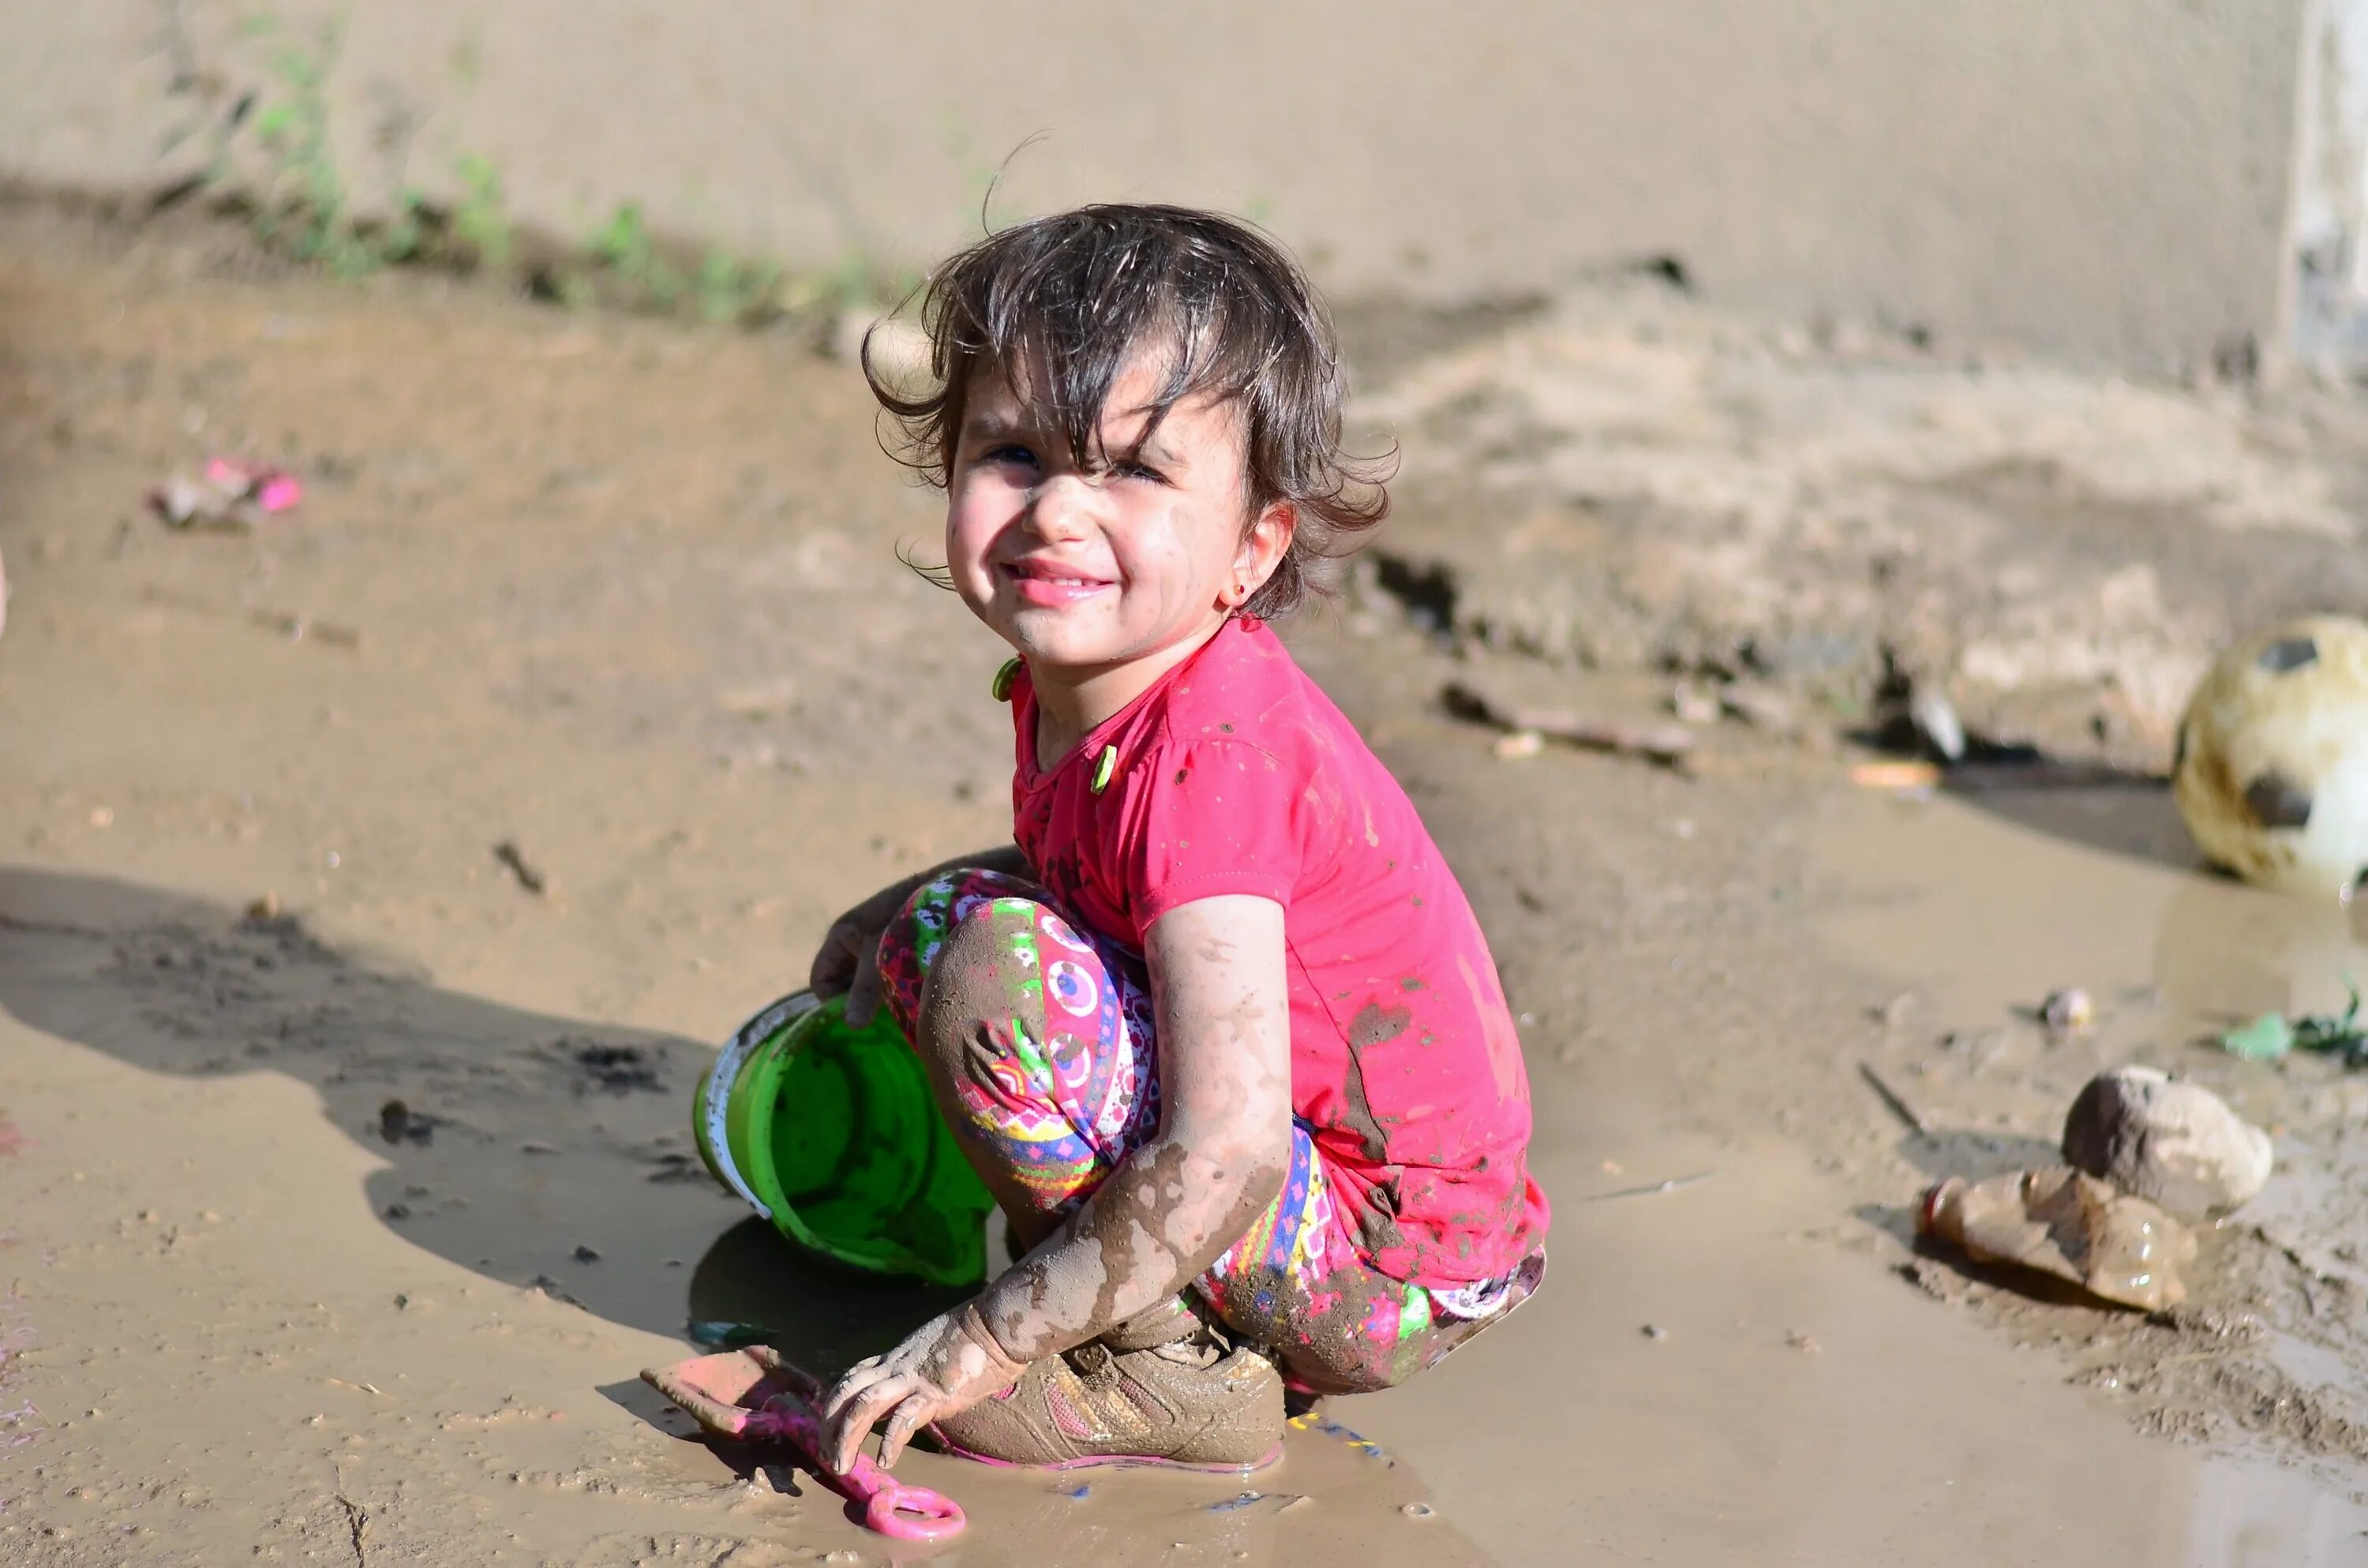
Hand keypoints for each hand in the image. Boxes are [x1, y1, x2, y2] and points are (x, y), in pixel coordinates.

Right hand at [808, 876, 926, 1027]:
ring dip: (879, 995)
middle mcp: (856, 941)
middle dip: (857, 1001)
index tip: (856, 1014)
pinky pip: (887, 975)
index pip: (821, 980)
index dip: (832, 1000)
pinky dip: (895, 986)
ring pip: (868, 981)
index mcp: (841, 936)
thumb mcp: (880, 956)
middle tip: (880, 1014)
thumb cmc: (909, 917)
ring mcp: (877, 944)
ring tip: (898, 1003)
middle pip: (844, 983)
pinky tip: (912, 994)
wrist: (951, 890)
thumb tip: (851, 1026)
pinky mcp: (899, 948)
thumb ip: (864, 991)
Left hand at [821, 1304, 1027, 1470]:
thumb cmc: (978, 1335)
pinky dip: (890, 1442)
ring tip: (841, 1465)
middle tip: (825, 1453)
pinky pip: (904, 1419)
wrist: (998, 1324)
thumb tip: (919, 1386)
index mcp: (898, 1356)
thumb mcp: (936, 1349)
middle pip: (847, 1392)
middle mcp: (897, 1366)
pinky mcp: (935, 1393)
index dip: (835, 1401)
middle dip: (829, 1424)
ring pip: (864, 1406)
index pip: (853, 1376)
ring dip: (847, 1437)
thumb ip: (921, 1367)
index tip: (828, 1424)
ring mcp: (914, 1379)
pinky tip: (886, 1461)